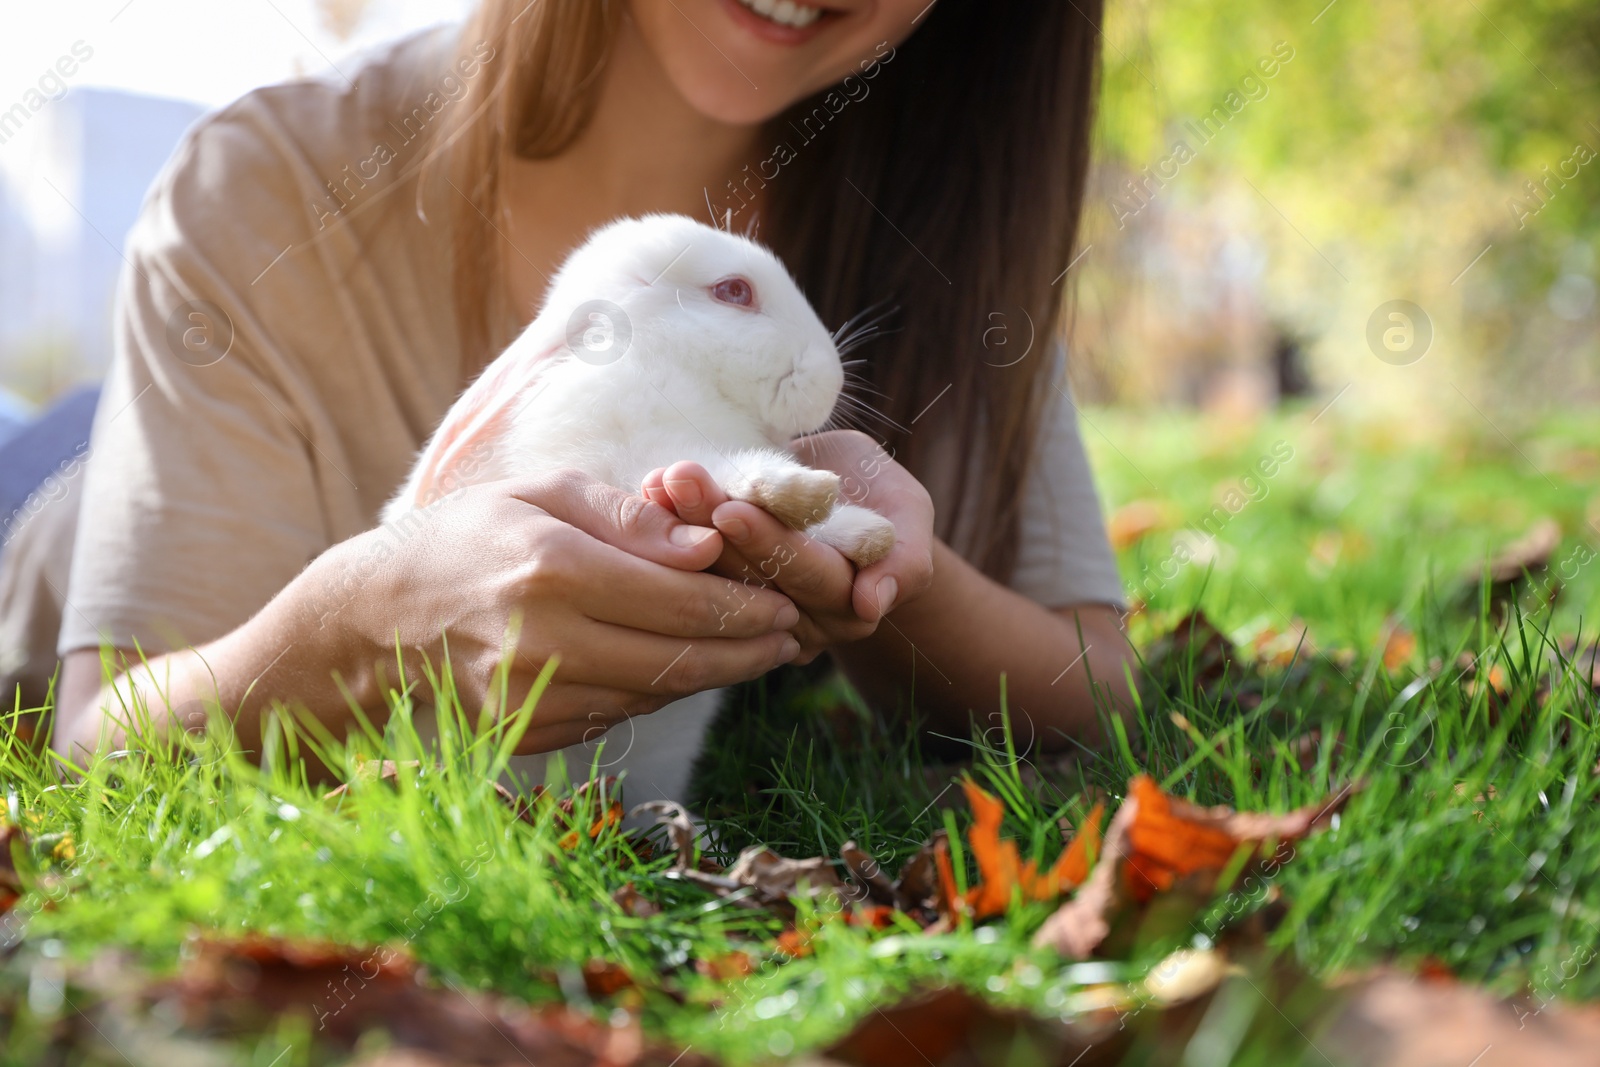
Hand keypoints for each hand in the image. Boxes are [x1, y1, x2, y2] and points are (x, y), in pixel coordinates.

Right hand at [330, 470, 801, 753]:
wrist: (376, 616)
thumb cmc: (467, 535)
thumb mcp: (542, 493)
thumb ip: (628, 519)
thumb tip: (706, 547)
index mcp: (552, 570)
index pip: (679, 599)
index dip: (743, 605)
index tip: (786, 601)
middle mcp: (544, 642)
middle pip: (678, 659)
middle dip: (746, 651)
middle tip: (789, 638)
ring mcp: (532, 698)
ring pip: (653, 695)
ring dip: (711, 676)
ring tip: (753, 653)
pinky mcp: (525, 735)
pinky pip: (616, 716)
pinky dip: (657, 693)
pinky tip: (684, 669)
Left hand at [640, 430, 934, 661]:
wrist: (847, 499)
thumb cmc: (885, 502)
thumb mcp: (909, 518)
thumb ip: (904, 560)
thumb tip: (872, 603)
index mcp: (846, 608)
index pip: (803, 576)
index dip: (768, 543)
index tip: (732, 508)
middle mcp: (796, 623)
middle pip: (749, 577)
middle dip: (711, 527)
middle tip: (682, 480)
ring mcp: (752, 615)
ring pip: (712, 572)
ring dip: (680, 525)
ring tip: (660, 478)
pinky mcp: (717, 595)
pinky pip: (689, 565)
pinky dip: (667, 526)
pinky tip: (647, 489)